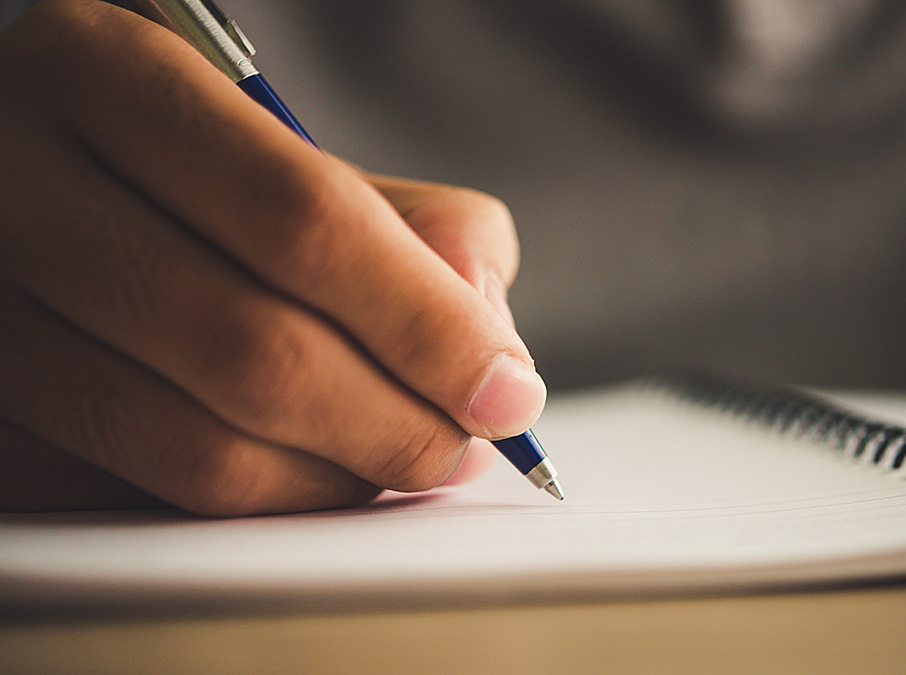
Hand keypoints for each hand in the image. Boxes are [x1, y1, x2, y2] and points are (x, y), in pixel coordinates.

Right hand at [0, 0, 543, 514]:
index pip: (304, 222)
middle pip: (255, 351)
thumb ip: (413, 224)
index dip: (426, 324)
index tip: (508, 391)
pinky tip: (316, 470)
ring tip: (405, 458)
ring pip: (199, 449)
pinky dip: (266, 501)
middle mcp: (16, 183)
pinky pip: (152, 495)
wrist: (18, 175)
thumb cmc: (180, 163)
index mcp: (107, 74)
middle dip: (397, 422)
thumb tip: (490, 346)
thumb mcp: (289, 142)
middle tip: (467, 445)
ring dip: (338, 479)